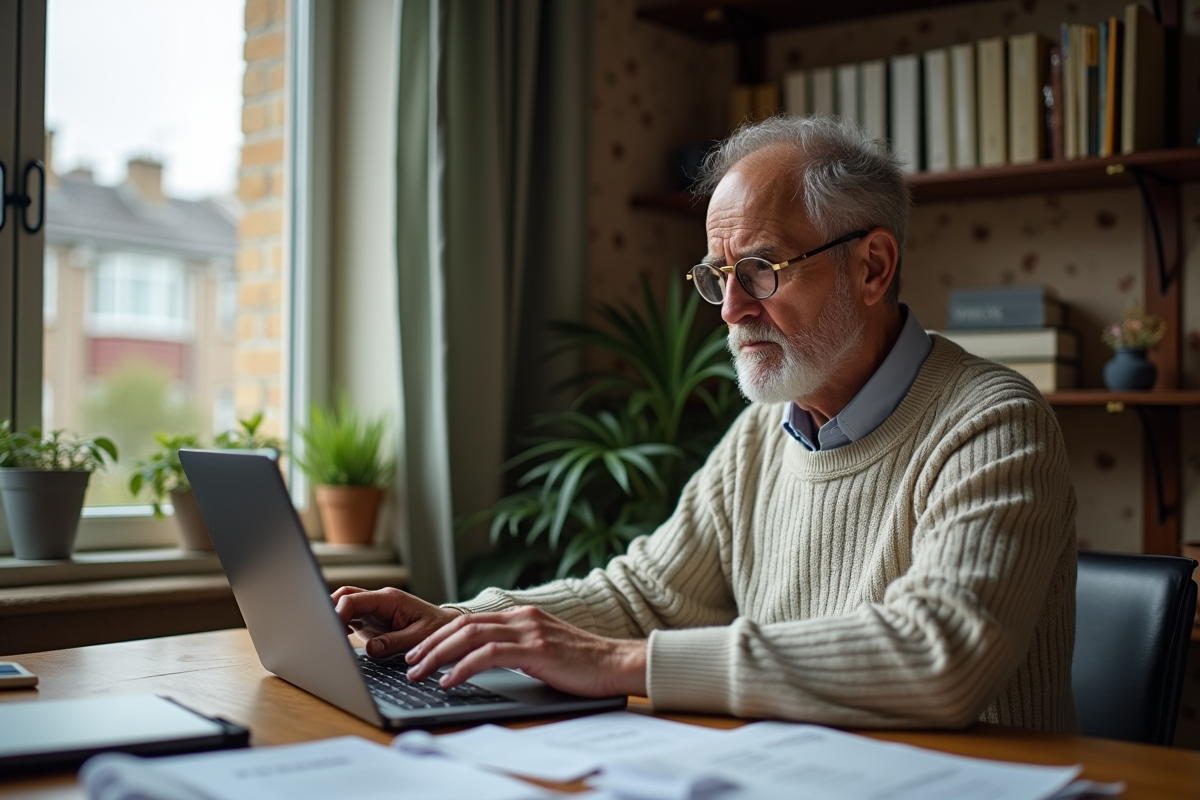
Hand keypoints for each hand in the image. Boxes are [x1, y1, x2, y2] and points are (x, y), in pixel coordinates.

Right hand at [330, 586, 462, 657]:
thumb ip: (395, 642)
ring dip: (332, 617)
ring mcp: (373, 609)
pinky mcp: (371, 620)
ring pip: (344, 605)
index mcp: (389, 599)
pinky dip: (339, 625)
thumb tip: (371, 649)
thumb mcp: (419, 637)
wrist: (446, 627)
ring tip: (324, 636)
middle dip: (329, 610)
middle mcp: (378, 601)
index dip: (338, 612)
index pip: (354, 599)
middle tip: (321, 631)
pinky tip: (335, 639)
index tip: (330, 630)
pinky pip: (349, 617)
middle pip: (345, 596)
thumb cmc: (436, 628)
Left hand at [404, 606, 646, 697]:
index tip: (420, 652)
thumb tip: (486, 661)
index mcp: (522, 616)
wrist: (617, 663)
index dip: (440, 636)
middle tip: (410, 664)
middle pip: (463, 625)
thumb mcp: (544, 649)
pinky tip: (449, 680)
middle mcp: (522, 618)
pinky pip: (489, 655)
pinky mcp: (536, 649)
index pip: (470, 621)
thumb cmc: (584, 664)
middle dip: (431, 645)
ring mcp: (529, 631)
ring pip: (470, 636)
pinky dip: (463, 667)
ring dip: (438, 655)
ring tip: (420, 673)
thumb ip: (517, 648)